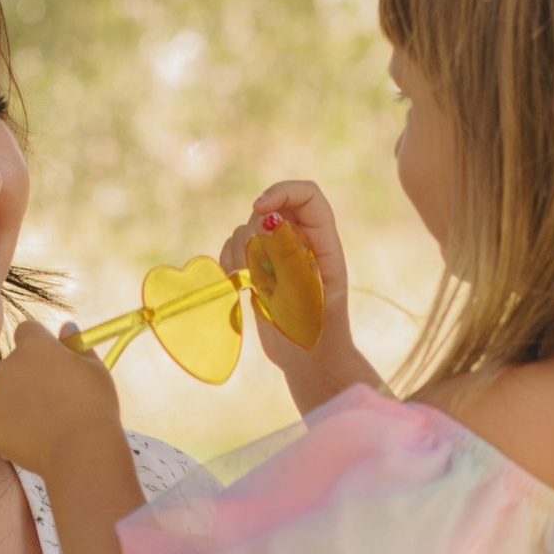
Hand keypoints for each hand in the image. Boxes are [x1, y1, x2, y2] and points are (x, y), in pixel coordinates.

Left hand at [0, 315, 129, 481]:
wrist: (80, 450)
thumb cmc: (94, 406)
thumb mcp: (95, 369)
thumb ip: (77, 345)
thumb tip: (66, 328)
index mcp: (33, 346)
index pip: (27, 330)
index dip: (40, 344)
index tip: (54, 360)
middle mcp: (7, 365)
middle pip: (15, 363)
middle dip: (30, 375)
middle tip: (56, 398)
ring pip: (5, 393)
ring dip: (21, 402)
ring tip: (49, 423)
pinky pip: (1, 421)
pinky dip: (15, 428)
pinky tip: (38, 439)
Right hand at [216, 182, 378, 410]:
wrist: (308, 362)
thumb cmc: (316, 332)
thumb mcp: (307, 293)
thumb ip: (288, 255)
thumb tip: (267, 220)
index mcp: (324, 241)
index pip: (308, 196)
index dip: (282, 192)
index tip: (260, 209)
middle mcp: (302, 241)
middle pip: (272, 210)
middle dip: (255, 233)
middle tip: (256, 269)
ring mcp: (278, 254)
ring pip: (248, 229)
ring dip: (239, 252)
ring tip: (252, 286)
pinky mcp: (259, 268)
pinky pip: (234, 249)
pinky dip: (229, 262)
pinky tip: (238, 286)